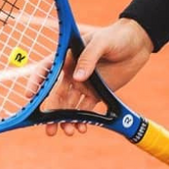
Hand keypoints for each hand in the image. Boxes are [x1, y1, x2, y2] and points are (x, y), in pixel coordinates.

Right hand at [25, 18, 152, 136]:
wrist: (138, 43)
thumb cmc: (117, 36)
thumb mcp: (102, 41)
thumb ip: (89, 57)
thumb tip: (77, 78)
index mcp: (69, 57)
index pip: (46, 69)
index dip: (36, 81)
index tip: (30, 95)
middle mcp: (72, 73)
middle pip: (55, 95)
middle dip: (50, 113)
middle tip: (48, 127)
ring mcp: (83, 85)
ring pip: (68, 106)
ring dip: (64, 120)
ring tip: (67, 131)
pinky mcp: (96, 93)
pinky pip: (85, 110)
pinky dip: (81, 120)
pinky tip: (82, 128)